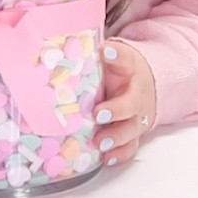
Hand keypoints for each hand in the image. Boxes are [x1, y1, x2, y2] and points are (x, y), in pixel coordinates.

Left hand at [93, 39, 155, 166]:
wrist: (144, 87)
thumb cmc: (118, 73)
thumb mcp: (109, 58)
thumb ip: (89, 52)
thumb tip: (53, 40)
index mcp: (128, 70)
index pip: (126, 58)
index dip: (117, 54)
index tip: (106, 50)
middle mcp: (135, 94)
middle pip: (131, 103)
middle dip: (116, 109)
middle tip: (98, 113)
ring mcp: (136, 116)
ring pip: (131, 129)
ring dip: (116, 136)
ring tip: (100, 142)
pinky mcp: (134, 134)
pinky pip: (130, 146)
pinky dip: (120, 153)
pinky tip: (107, 157)